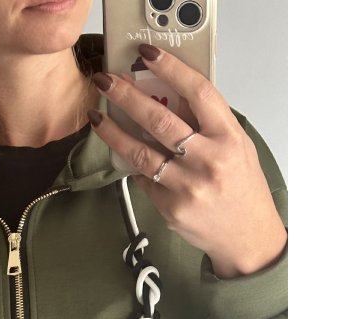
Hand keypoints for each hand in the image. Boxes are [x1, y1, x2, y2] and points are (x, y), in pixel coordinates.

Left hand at [88, 44, 286, 278]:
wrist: (246, 237)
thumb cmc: (242, 188)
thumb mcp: (236, 147)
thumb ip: (207, 123)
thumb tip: (169, 96)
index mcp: (228, 138)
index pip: (198, 93)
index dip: (171, 69)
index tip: (147, 56)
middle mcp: (209, 160)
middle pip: (160, 120)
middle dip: (126, 96)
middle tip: (105, 81)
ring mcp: (187, 186)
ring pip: (140, 153)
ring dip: (113, 132)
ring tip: (97, 117)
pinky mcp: (170, 208)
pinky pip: (144, 179)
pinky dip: (134, 166)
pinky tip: (125, 155)